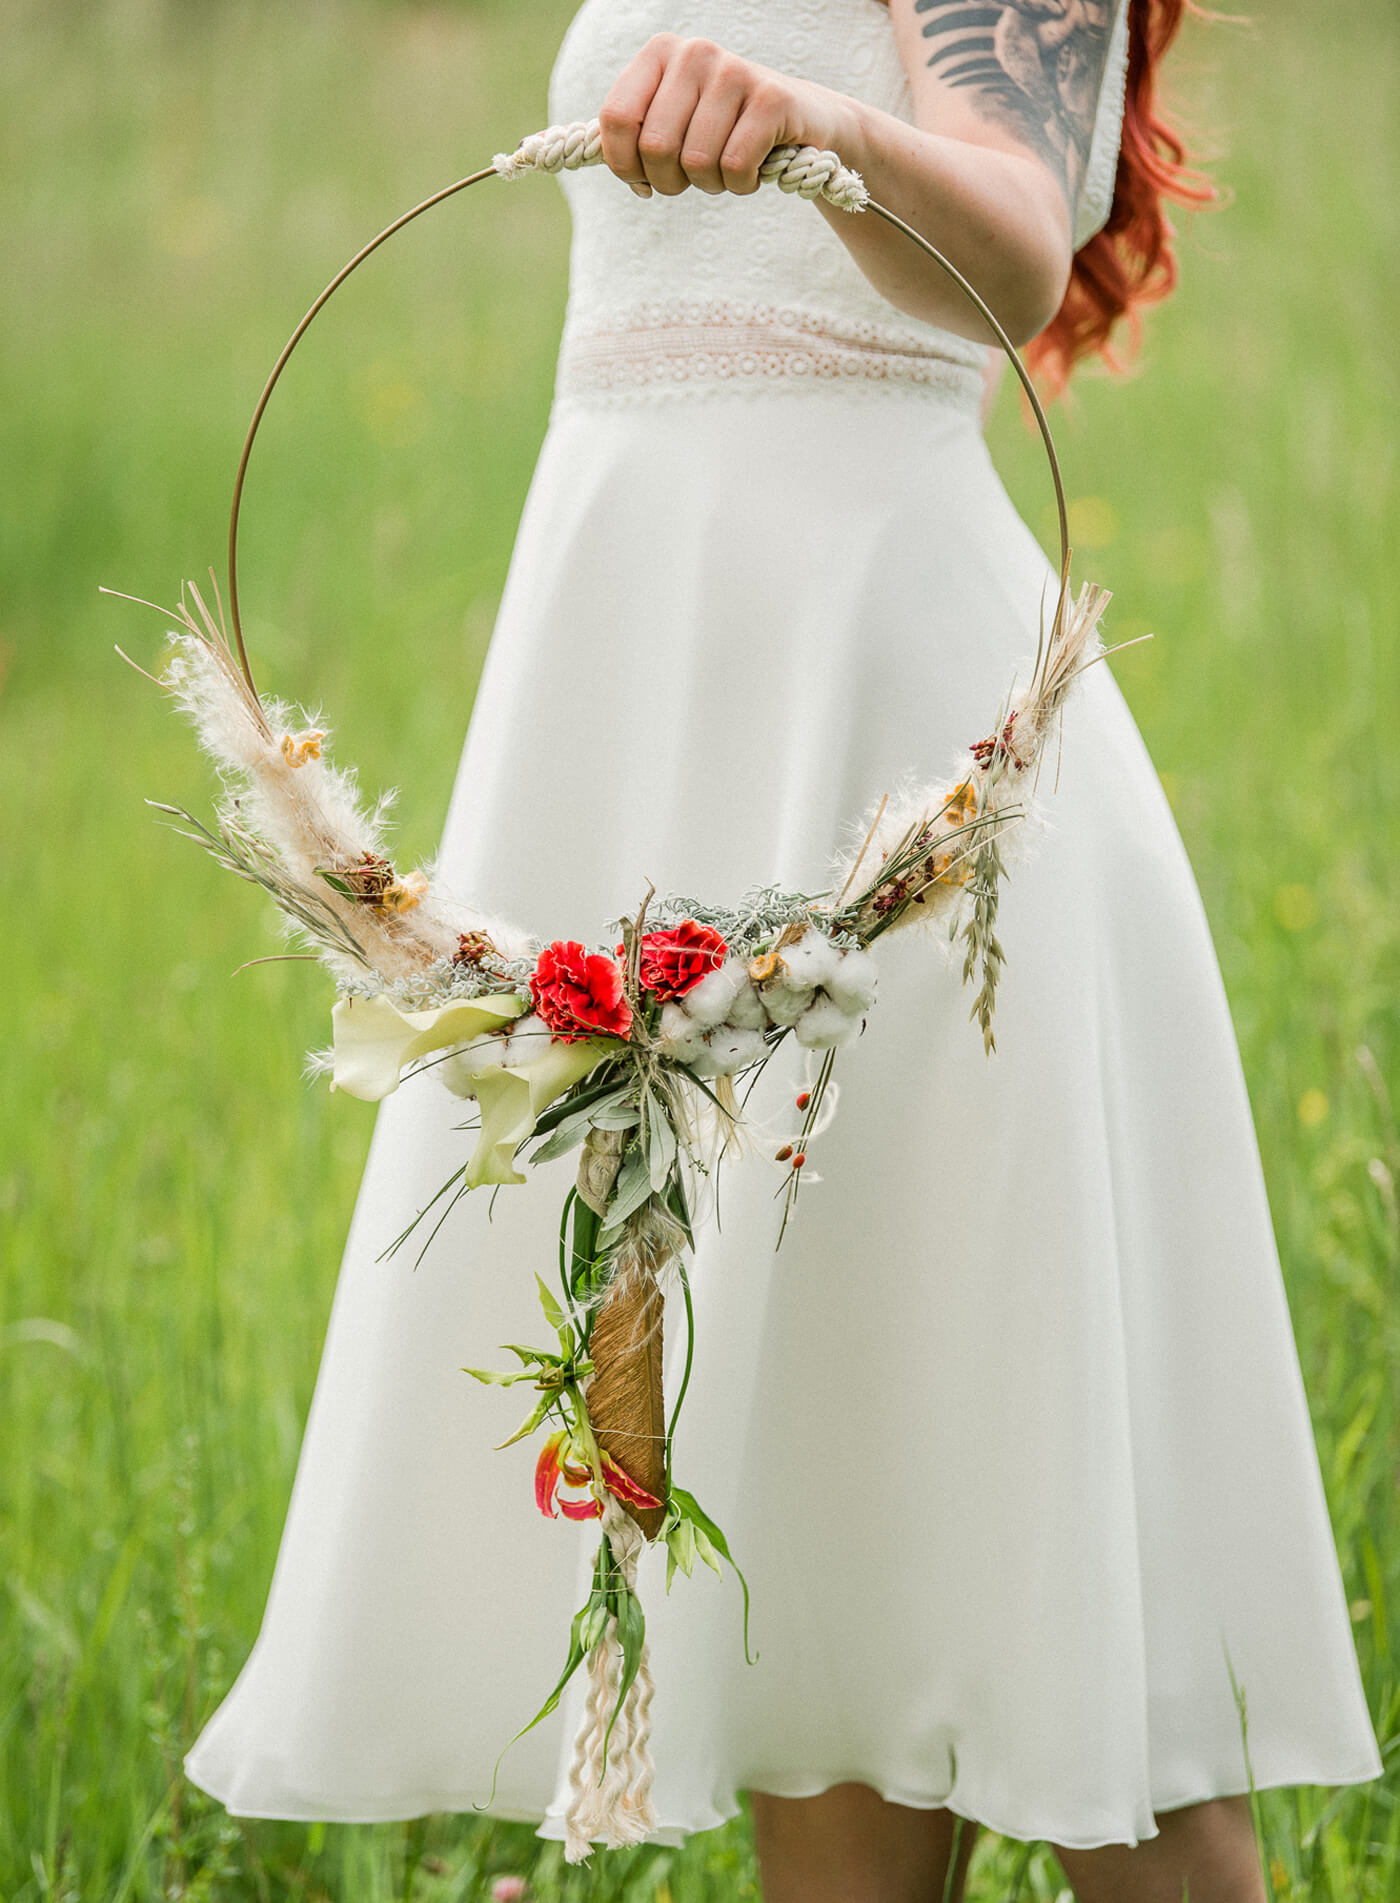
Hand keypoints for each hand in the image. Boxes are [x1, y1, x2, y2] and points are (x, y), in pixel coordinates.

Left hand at [598, 34, 854, 198]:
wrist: (803, 123)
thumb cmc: (726, 131)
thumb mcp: (672, 125)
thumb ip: (631, 137)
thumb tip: (591, 164)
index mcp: (660, 53)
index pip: (616, 119)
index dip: (624, 166)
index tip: (643, 181)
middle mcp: (695, 52)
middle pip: (655, 147)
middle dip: (671, 182)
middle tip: (693, 179)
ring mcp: (734, 71)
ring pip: (695, 162)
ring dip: (711, 185)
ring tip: (727, 169)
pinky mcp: (772, 98)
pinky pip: (733, 166)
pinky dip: (741, 184)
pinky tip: (754, 170)